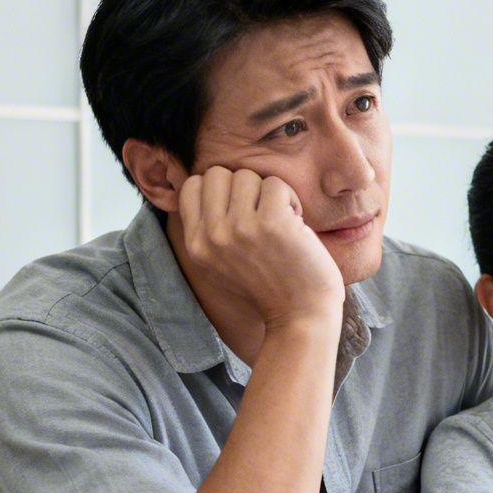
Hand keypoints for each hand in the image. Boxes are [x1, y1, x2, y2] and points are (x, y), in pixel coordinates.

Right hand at [176, 167, 343, 330]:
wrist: (300, 318)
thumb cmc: (269, 288)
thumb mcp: (220, 264)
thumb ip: (208, 230)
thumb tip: (204, 185)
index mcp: (196, 245)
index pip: (192, 186)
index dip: (220, 189)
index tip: (241, 210)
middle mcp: (212, 236)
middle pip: (218, 174)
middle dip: (244, 187)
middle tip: (262, 214)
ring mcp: (240, 228)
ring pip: (247, 175)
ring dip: (269, 194)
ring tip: (280, 222)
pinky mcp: (271, 223)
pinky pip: (276, 184)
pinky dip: (291, 199)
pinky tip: (296, 225)